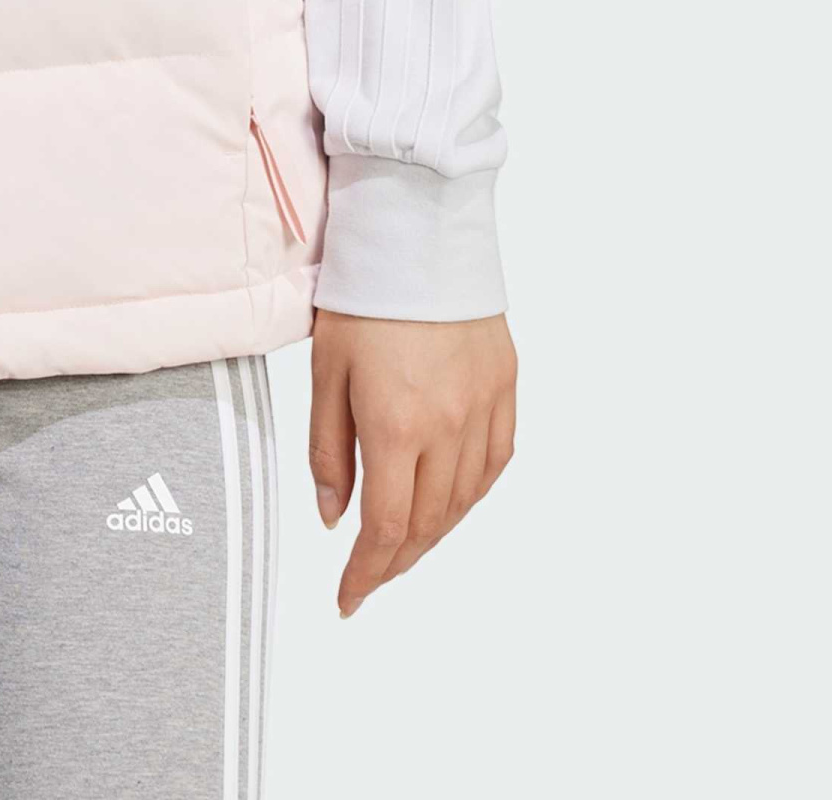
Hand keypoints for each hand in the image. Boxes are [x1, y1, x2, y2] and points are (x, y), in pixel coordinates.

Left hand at [308, 308, 515, 616]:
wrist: (417, 230)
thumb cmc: (362, 297)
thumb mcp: (326, 373)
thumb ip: (328, 452)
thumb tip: (335, 519)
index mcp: (396, 426)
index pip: (387, 529)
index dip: (366, 574)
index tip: (347, 599)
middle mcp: (448, 427)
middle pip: (429, 524)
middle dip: (396, 561)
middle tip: (370, 578)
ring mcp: (484, 407)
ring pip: (465, 500)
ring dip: (434, 533)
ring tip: (404, 547)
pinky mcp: (505, 385)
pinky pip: (495, 462)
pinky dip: (471, 494)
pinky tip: (452, 502)